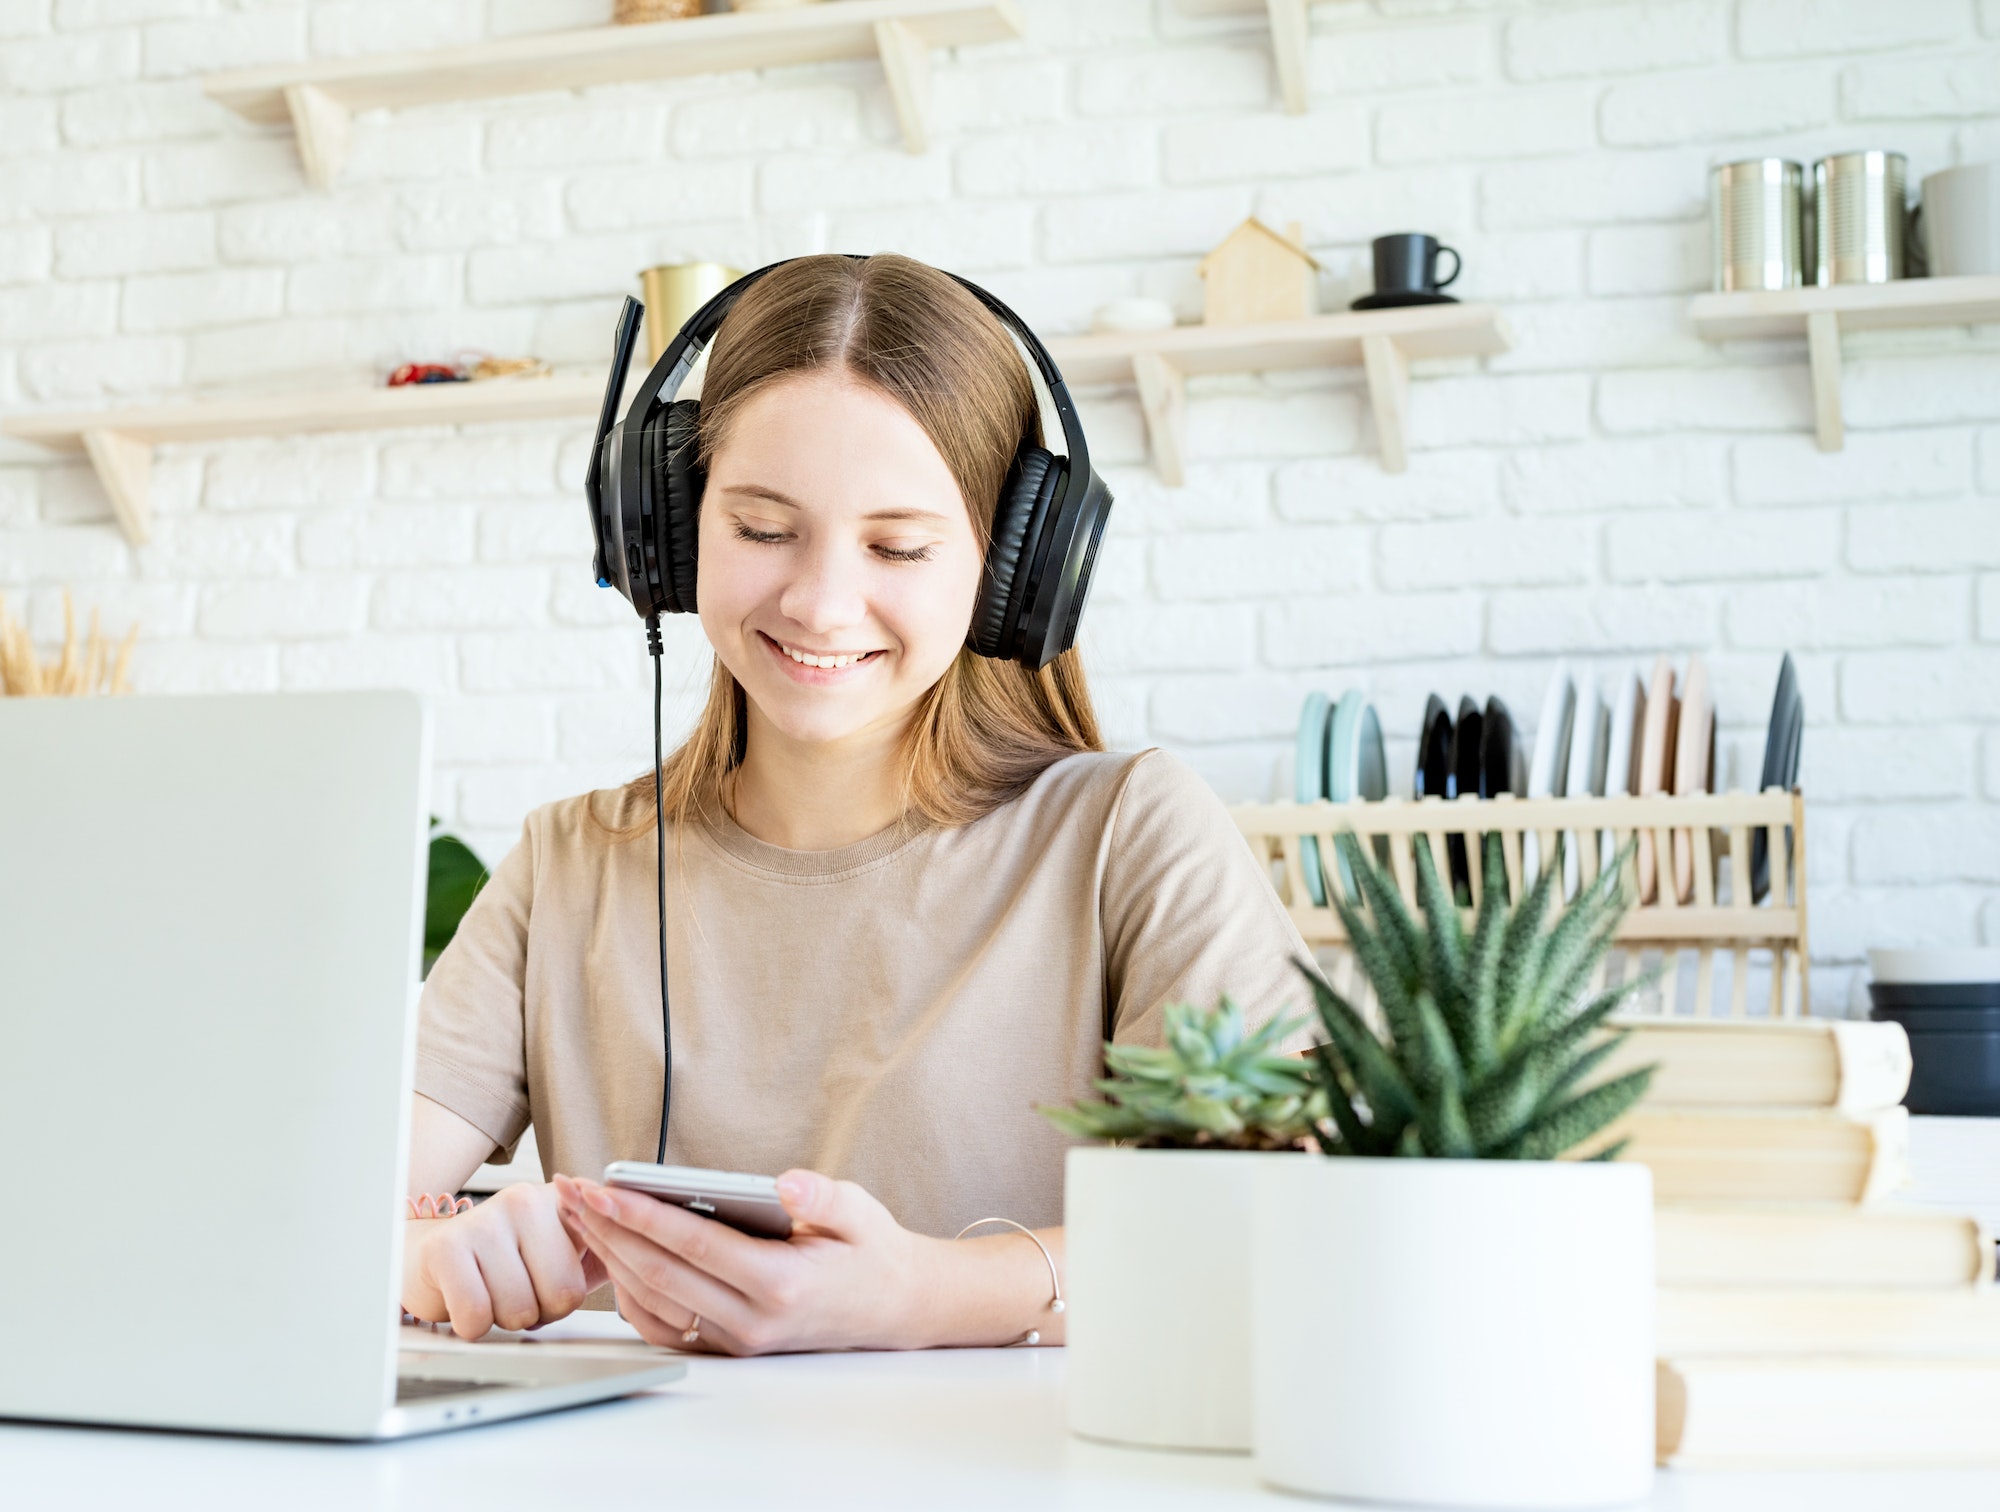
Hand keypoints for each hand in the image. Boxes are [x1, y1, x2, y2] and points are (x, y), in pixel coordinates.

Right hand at [402, 1182, 607, 1339]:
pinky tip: (468, 1301)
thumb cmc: (506, 1260)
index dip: (571, 1296)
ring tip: (493, 1292)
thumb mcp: (561, 1249)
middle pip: (562, 1295)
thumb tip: (650, 1264)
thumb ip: (606, 1251)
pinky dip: (473, 1325)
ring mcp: (485, 1219)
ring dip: (505, 1318)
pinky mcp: (446, 1247)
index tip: (553, 1285)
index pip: (595, 1266)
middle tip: (520, 1292)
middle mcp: (526, 1200)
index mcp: (563, 1201)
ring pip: (519, 1310)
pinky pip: (476, 1315)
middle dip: (541, 1311)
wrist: (433, 1256)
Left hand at [552, 1169, 936, 1355]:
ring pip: (652, 1301)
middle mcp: (752, 1320)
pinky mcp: (727, 1345)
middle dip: (607, 1229)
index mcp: (781, 1285)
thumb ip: (822, 1197)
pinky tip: (612, 1256)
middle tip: (569, 1191)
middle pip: (658, 1273)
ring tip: (579, 1215)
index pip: (693, 1246)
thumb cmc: (871, 1253)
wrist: (893, 1308)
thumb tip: (786, 1183)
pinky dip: (628, 1293)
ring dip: (609, 1258)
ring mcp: (737, 1339)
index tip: (601, 1188)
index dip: (641, 1217)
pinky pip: (663, 1324)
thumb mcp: (860, 1213)